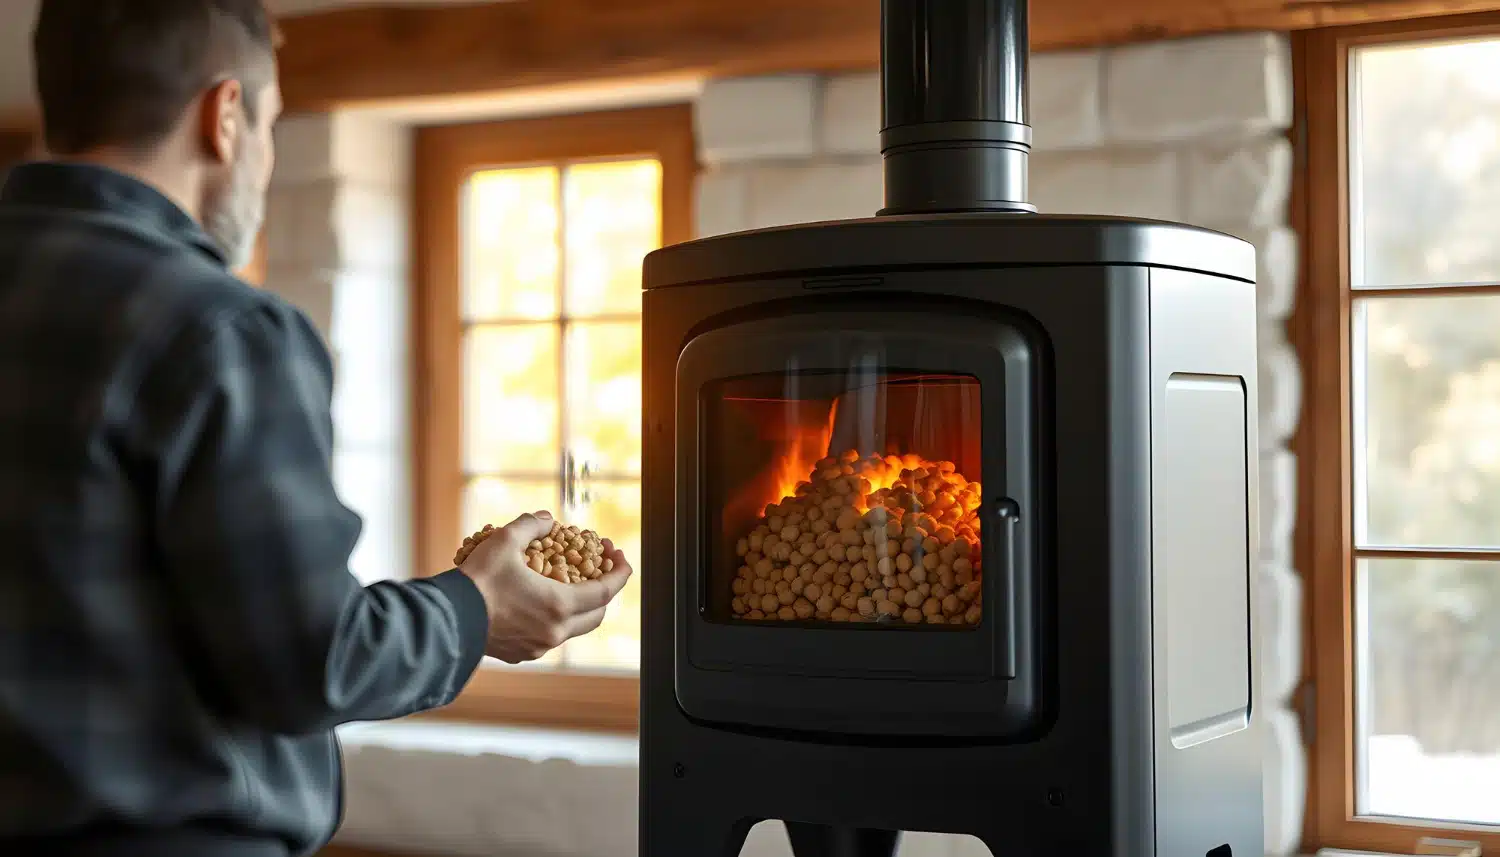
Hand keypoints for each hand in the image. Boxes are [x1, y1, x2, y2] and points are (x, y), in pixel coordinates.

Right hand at [458, 511, 632, 663]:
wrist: (446, 621)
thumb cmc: (478, 581)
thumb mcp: (505, 541)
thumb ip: (531, 525)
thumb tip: (547, 518)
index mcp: (559, 605)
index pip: (606, 591)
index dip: (619, 572)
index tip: (620, 556)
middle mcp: (555, 631)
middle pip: (597, 614)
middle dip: (604, 591)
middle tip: (598, 569)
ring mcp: (539, 646)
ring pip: (574, 628)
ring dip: (579, 606)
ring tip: (570, 583)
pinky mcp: (522, 654)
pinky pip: (549, 636)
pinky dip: (554, 618)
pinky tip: (541, 601)